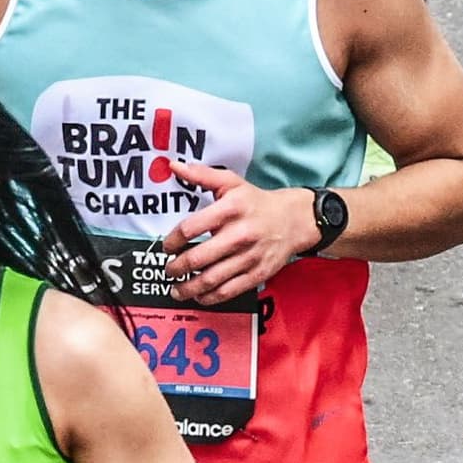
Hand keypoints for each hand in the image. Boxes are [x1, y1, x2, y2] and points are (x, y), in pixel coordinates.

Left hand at [161, 161, 319, 300]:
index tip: (167, 246)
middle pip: (198, 258)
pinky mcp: (257, 273)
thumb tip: (174, 166)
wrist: (294, 220)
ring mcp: (249, 256)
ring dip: (188, 287)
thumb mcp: (231, 183)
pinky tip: (200, 295)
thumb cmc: (257, 202)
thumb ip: (201, 175)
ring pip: (211, 279)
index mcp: (231, 209)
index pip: (190, 228)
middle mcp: (240, 234)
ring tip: (176, 289)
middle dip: (176, 268)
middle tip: (169, 269)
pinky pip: (229, 291)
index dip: (172, 240)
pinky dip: (210, 297)